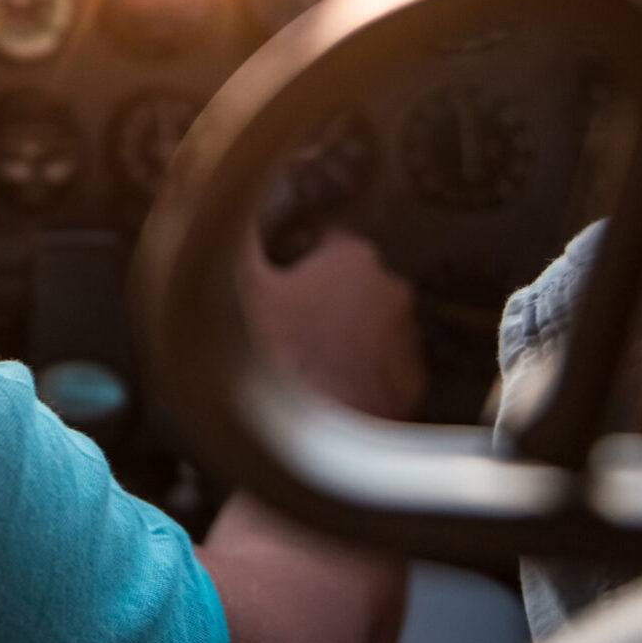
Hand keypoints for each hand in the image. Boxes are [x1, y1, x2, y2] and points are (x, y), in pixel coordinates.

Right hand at [237, 225, 423, 419]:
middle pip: (354, 282)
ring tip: (309, 359)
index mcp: (353, 257)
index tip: (279, 281)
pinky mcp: (411, 382)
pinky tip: (332, 385)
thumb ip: (240, 236)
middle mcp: (391, 289)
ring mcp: (407, 337)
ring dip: (348, 333)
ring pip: (373, 324)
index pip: (328, 241)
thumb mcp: (242, 285)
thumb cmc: (271, 351)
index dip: (299, 260)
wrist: (305, 434)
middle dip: (327, 296)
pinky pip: (385, 365)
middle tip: (290, 323)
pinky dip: (364, 370)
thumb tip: (230, 208)